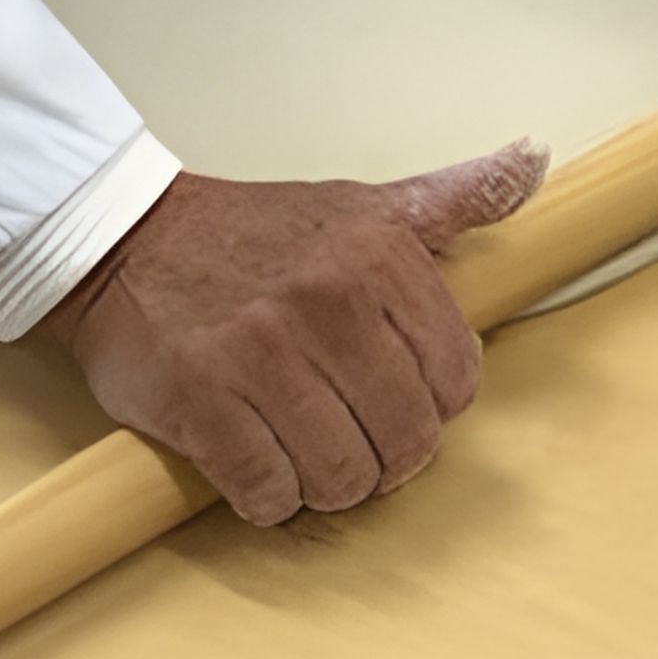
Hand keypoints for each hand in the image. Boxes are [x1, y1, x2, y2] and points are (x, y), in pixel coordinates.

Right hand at [47, 145, 543, 523]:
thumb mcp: (364, 204)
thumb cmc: (250, 234)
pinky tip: (257, 463)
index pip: (457, 380)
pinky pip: (267, 493)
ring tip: (304, 452)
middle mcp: (326, 301)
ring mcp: (261, 353)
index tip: (396, 393)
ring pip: (342, 476)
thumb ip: (455, 197)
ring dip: (327, 483)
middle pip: (406, 439)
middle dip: (385, 456)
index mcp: (378, 257)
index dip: (431, 404)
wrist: (125, 239)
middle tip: (352, 438)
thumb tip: (531, 161)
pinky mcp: (201, 400)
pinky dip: (268, 496)